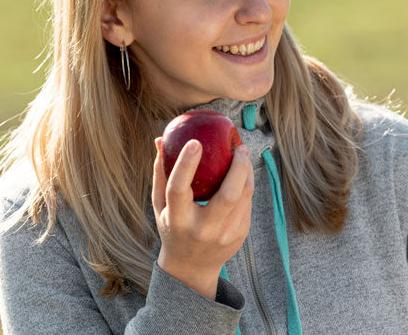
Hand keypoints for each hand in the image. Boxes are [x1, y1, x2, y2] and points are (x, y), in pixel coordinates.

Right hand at [152, 136, 253, 298]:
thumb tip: (161, 140)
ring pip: (244, 195)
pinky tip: (243, 172)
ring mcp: (225, 234)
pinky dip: (246, 184)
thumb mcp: (160, 206)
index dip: (186, 164)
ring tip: (242, 153)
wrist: (191, 268)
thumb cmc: (172, 227)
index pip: (179, 190)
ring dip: (246, 171)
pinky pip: (247, 202)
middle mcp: (203, 229)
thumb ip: (160, 174)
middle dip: (238, 166)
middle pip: (228, 194)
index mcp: (177, 221)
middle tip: (239, 146)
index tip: (195, 142)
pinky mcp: (240, 234)